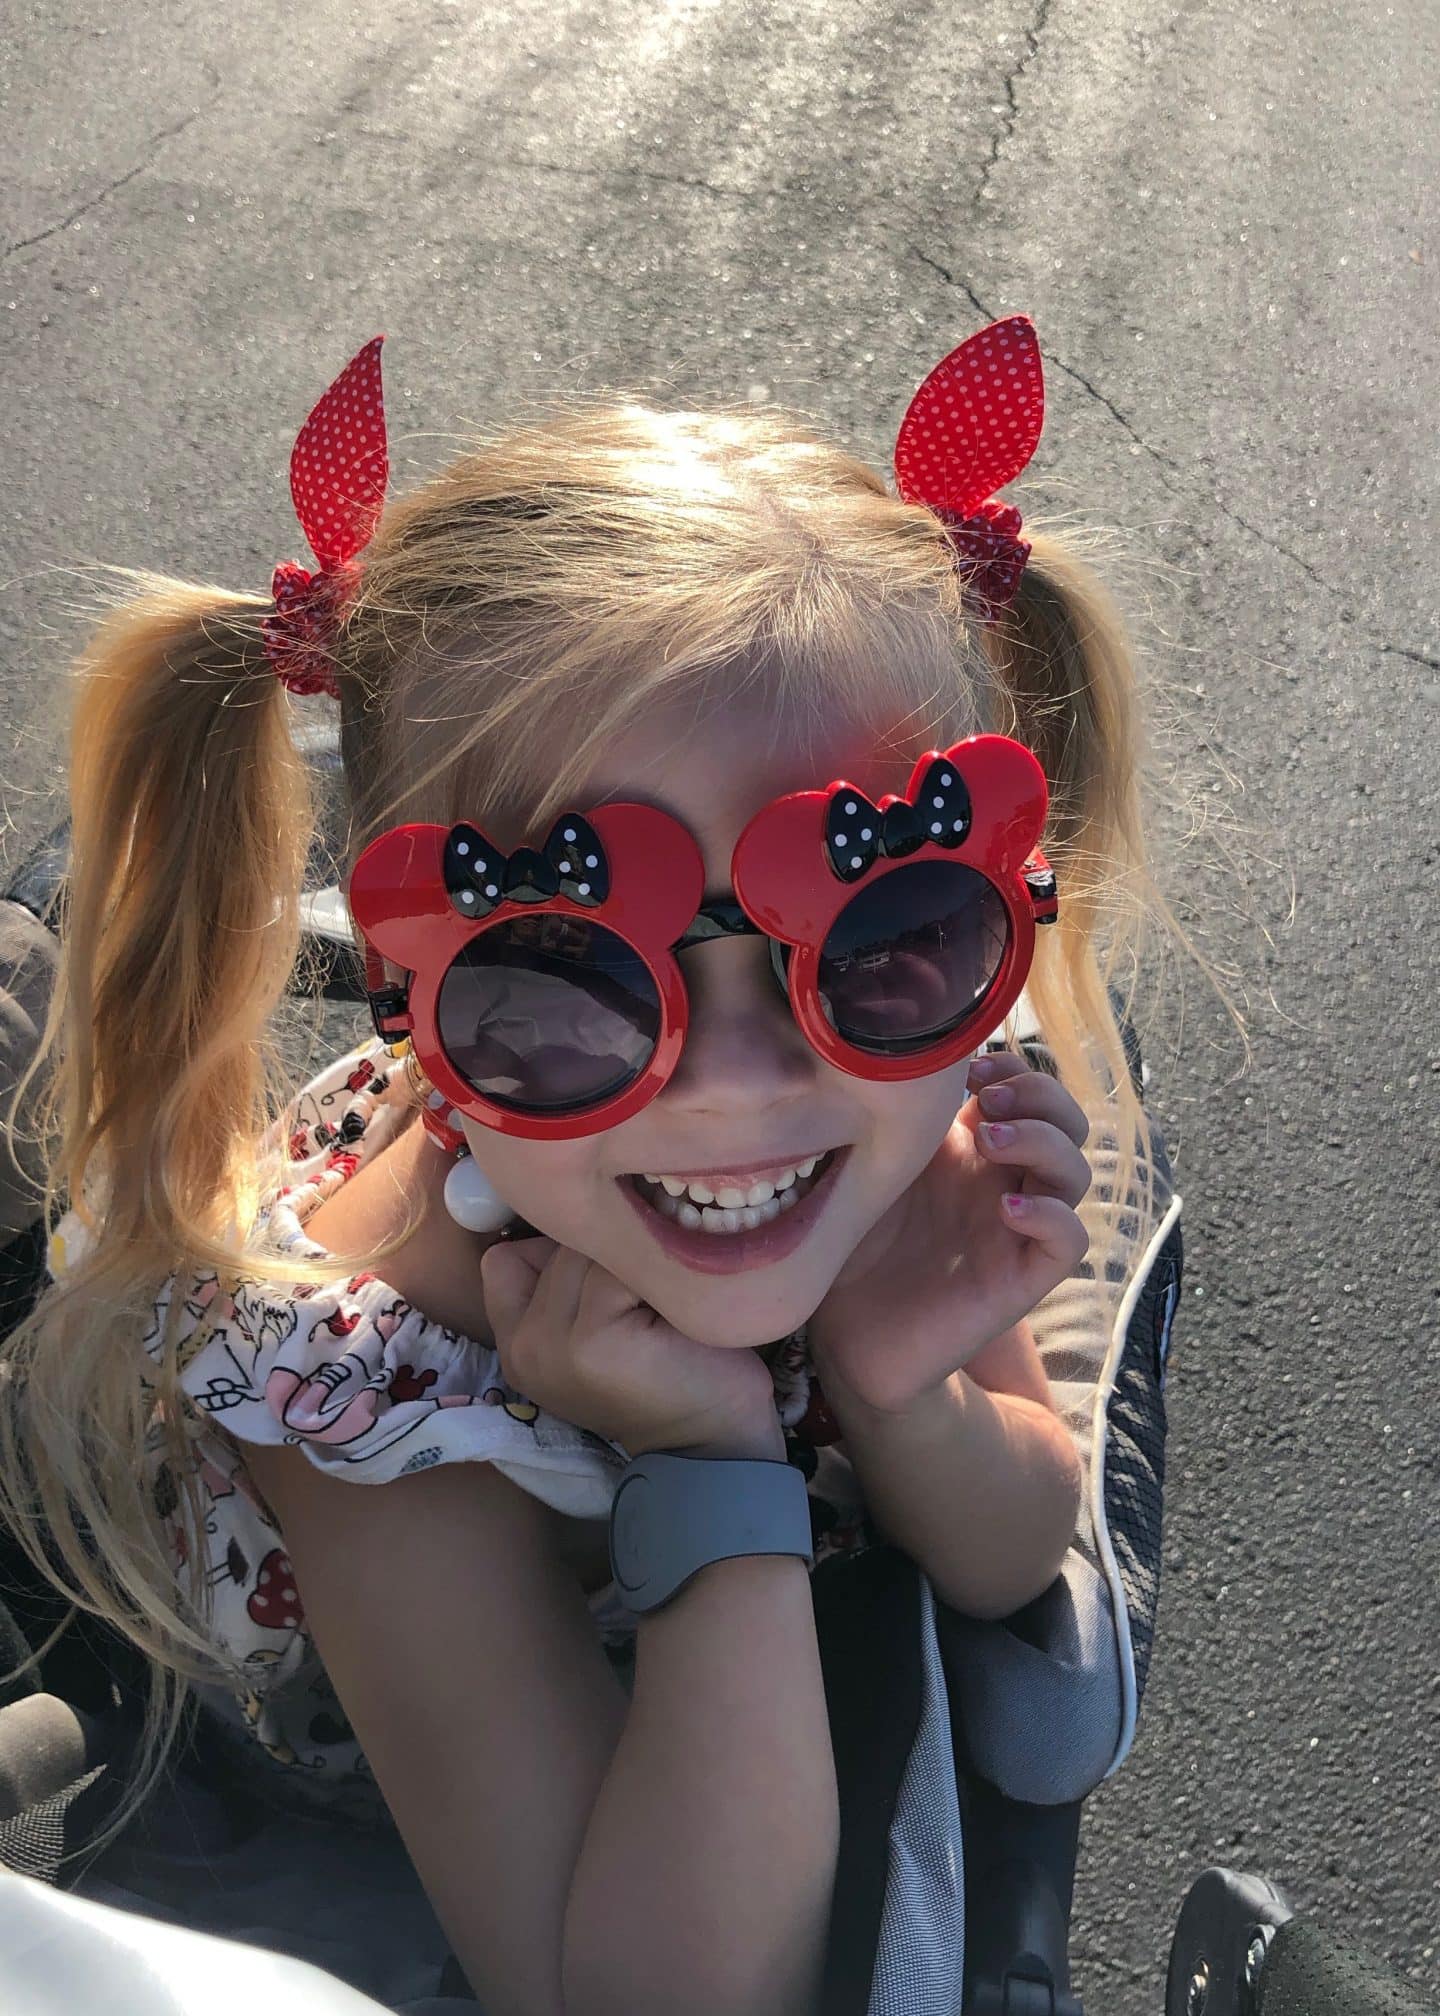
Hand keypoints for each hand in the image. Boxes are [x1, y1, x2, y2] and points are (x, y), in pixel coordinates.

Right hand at [479, 1238, 783, 1459]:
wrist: (715, 1442)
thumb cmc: (674, 1371)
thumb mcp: (601, 1324)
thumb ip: (570, 1279)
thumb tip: (586, 1202)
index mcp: (517, 1342)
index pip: (508, 1255)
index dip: (563, 1251)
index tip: (613, 1282)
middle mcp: (521, 1345)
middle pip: (558, 1241)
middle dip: (612, 1253)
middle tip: (651, 1300)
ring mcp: (550, 1343)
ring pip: (589, 1246)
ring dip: (639, 1259)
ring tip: (665, 1303)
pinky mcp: (589, 1338)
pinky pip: (619, 1264)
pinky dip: (657, 1274)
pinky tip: (676, 1313)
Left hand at [808, 1050, 1091, 1417]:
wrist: (846, 1332)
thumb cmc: (851, 1243)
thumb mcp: (868, 1164)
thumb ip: (893, 1116)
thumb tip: (897, 1051)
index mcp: (973, 1148)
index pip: (1030, 1092)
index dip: (1014, 1069)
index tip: (969, 1067)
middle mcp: (1003, 1183)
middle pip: (1067, 1123)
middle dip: (1039, 1096)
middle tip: (986, 1100)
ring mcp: (1017, 1228)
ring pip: (1075, 1172)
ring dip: (1042, 1143)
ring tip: (988, 1142)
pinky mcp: (1022, 1278)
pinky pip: (1070, 1239)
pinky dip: (1050, 1215)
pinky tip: (1004, 1209)